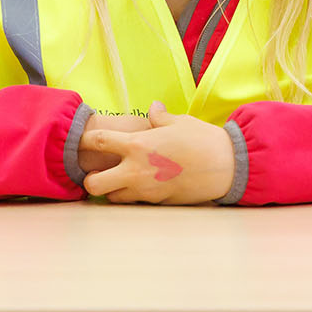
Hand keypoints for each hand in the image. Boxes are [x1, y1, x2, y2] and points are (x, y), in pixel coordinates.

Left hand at [79, 102, 233, 203]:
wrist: (228, 166)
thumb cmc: (204, 139)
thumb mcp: (180, 122)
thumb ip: (160, 118)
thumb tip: (153, 108)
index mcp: (138, 144)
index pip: (98, 142)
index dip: (85, 140)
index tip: (83, 141)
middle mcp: (136, 170)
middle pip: (94, 184)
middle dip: (91, 180)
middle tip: (100, 173)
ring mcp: (147, 190)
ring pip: (113, 198)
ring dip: (113, 190)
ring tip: (123, 181)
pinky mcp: (159, 203)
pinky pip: (136, 203)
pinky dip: (135, 196)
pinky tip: (145, 186)